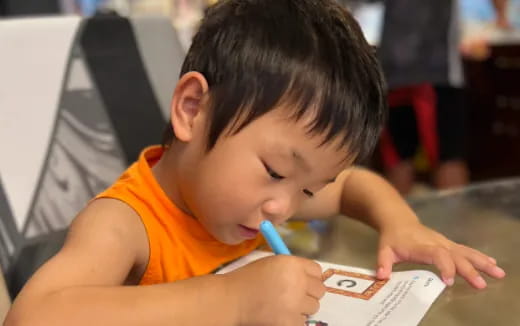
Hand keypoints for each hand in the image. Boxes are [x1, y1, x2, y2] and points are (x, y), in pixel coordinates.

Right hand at [223, 255, 325, 325]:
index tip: (304, 282)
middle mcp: (298, 282)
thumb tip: (309, 278)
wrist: (231, 299)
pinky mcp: (291, 321)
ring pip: (313, 307)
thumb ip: (292, 269)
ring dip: (301, 308)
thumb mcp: (271, 264)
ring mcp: (295, 303)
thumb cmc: (248, 279)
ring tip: (283, 305)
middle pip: (319, 290)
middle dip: (308, 293)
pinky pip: (302, 322)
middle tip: (294, 296)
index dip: (310, 277)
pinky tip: (278, 315)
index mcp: (292, 264)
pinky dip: (292, 320)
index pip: (317, 271)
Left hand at [376, 222, 505, 288]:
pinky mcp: (448, 244)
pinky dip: (479, 256)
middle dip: (468, 270)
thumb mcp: (383, 249)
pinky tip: (492, 263)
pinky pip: (465, 250)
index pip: (436, 254)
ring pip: (465, 251)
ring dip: (481, 262)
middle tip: (480, 284)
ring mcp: (444, 242)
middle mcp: (436, 243)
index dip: (444, 266)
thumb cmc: (392, 238)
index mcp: (421, 246)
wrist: (398, 219)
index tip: (449, 281)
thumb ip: (383, 263)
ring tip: (498, 272)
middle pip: (455, 255)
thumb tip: (382, 276)